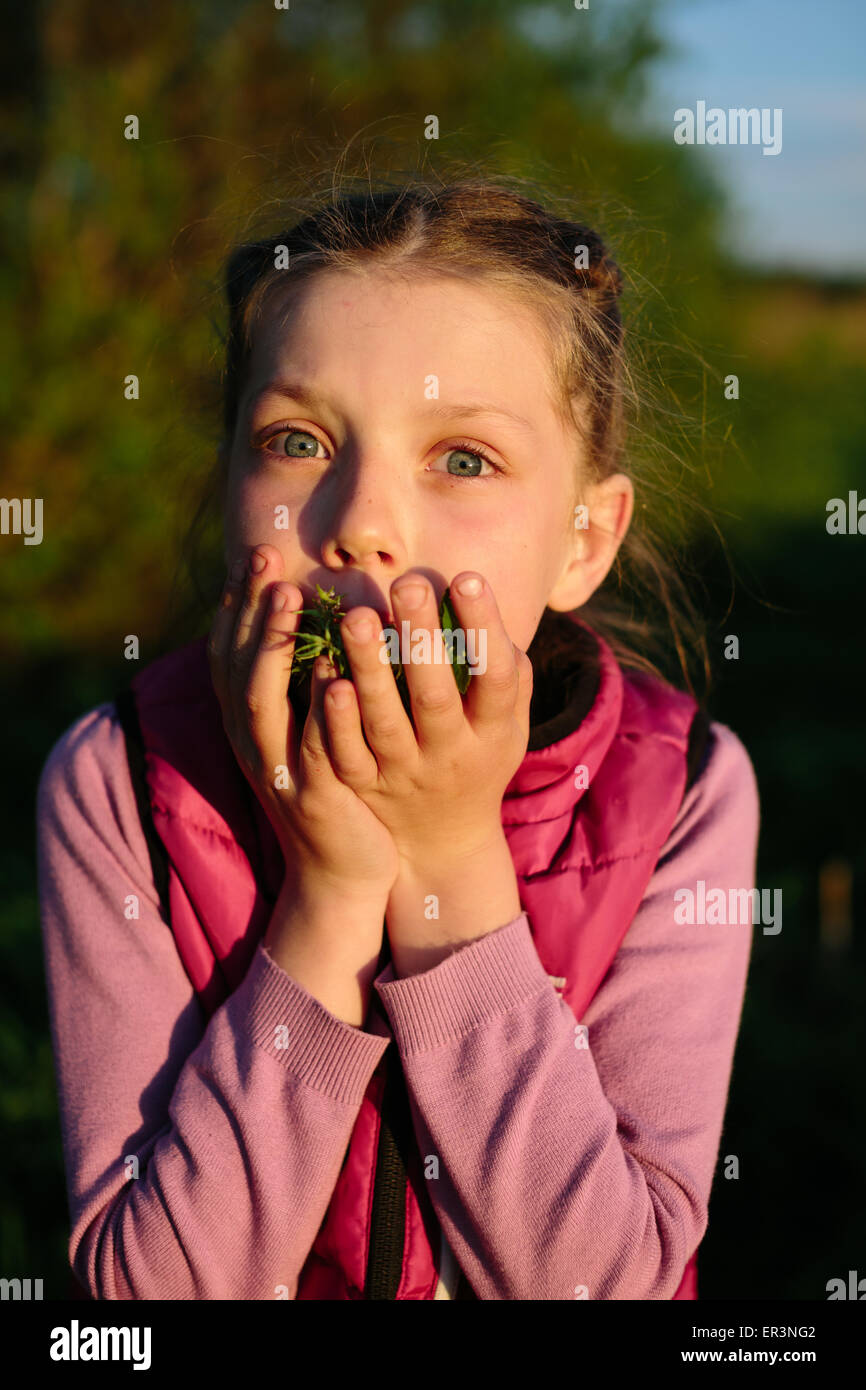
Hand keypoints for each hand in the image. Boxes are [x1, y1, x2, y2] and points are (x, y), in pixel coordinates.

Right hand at [206, 544, 400, 899]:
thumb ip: (303, 681)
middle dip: (248, 606)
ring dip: (272, 644)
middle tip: (264, 554)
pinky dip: (314, 708)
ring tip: (289, 597)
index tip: (253, 555)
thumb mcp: (307, 731)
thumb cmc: (333, 788)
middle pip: (237, 663)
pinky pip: (309, 745)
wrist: (342, 871)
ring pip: (262, 701)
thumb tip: (315, 620)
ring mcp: (276, 769)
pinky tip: (329, 673)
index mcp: (249, 724)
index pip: (229, 652)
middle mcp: (251, 742)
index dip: (237, 603)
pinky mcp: (310, 795)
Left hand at [320, 571, 532, 872]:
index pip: (496, 677)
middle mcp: (450, 755)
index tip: (464, 577)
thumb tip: (488, 606)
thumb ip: (509, 671)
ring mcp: (404, 774)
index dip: (483, 628)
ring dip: (369, 669)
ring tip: (356, 617)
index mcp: (493, 733)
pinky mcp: (365, 787)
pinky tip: (324, 673)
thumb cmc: (478, 757)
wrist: (442, 841)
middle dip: (422, 638)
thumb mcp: (507, 725)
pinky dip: (336, 717)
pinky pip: (346, 752)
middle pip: (436, 697)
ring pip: (385, 723)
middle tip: (406, 583)